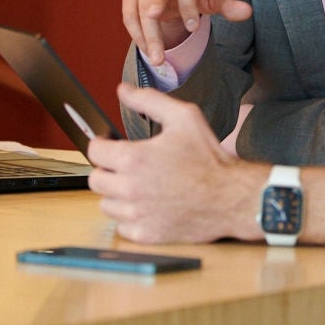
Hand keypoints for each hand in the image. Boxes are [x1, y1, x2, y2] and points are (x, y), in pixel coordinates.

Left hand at [87, 84, 265, 243]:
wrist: (231, 196)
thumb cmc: (209, 158)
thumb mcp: (184, 117)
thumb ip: (149, 100)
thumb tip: (123, 90)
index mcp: (134, 159)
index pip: (94, 151)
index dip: (102, 144)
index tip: (111, 145)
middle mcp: (130, 189)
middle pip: (96, 179)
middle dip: (108, 169)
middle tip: (126, 166)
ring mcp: (137, 215)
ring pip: (106, 204)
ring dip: (117, 194)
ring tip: (137, 186)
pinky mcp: (146, 234)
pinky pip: (122, 226)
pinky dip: (130, 218)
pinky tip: (146, 206)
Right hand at [121, 0, 251, 64]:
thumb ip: (230, 6)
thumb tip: (247, 12)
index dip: (188, 3)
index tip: (193, 28)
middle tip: (154, 17)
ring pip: (141, 2)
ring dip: (147, 31)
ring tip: (157, 58)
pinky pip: (129, 12)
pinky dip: (136, 32)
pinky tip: (147, 50)